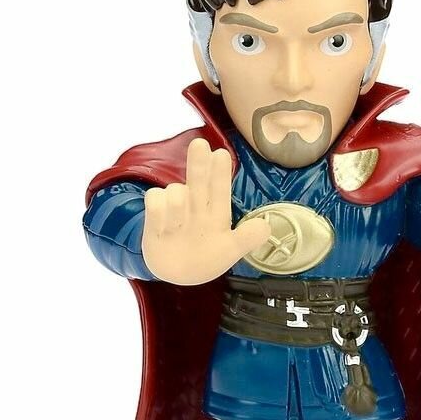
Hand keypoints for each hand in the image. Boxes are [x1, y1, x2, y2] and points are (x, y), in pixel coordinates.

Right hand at [142, 138, 270, 284]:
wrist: (178, 275)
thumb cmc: (207, 258)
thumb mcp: (230, 251)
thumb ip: (247, 238)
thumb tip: (266, 227)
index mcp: (217, 211)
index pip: (219, 188)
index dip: (219, 172)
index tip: (221, 154)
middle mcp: (197, 204)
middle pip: (197, 179)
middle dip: (199, 162)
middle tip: (200, 144)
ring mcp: (176, 208)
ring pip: (175, 191)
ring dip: (176, 207)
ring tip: (177, 227)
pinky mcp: (155, 214)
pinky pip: (155, 200)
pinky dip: (158, 213)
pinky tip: (162, 228)